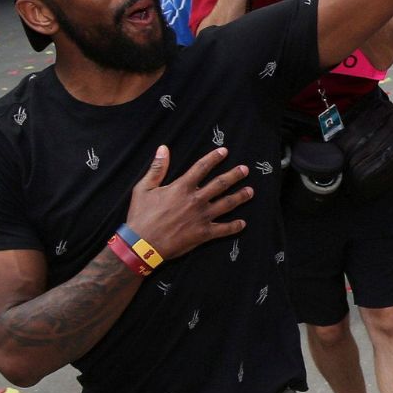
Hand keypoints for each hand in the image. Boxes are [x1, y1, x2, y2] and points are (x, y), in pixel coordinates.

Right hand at [125, 146, 254, 260]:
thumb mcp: (144, 188)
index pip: (202, 167)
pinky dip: (235, 226)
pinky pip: (224, 229)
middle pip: (220, 184)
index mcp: (182, 187)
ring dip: (240, 197)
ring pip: (227, 204)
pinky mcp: (204, 233)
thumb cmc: (141, 215)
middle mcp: (196, 200)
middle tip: (245, 170)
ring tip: (251, 191)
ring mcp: (202, 217)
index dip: (214, 158)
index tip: (224, 151)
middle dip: (235, 175)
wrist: (142, 244)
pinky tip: (243, 223)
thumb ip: (157, 168)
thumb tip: (163, 148)